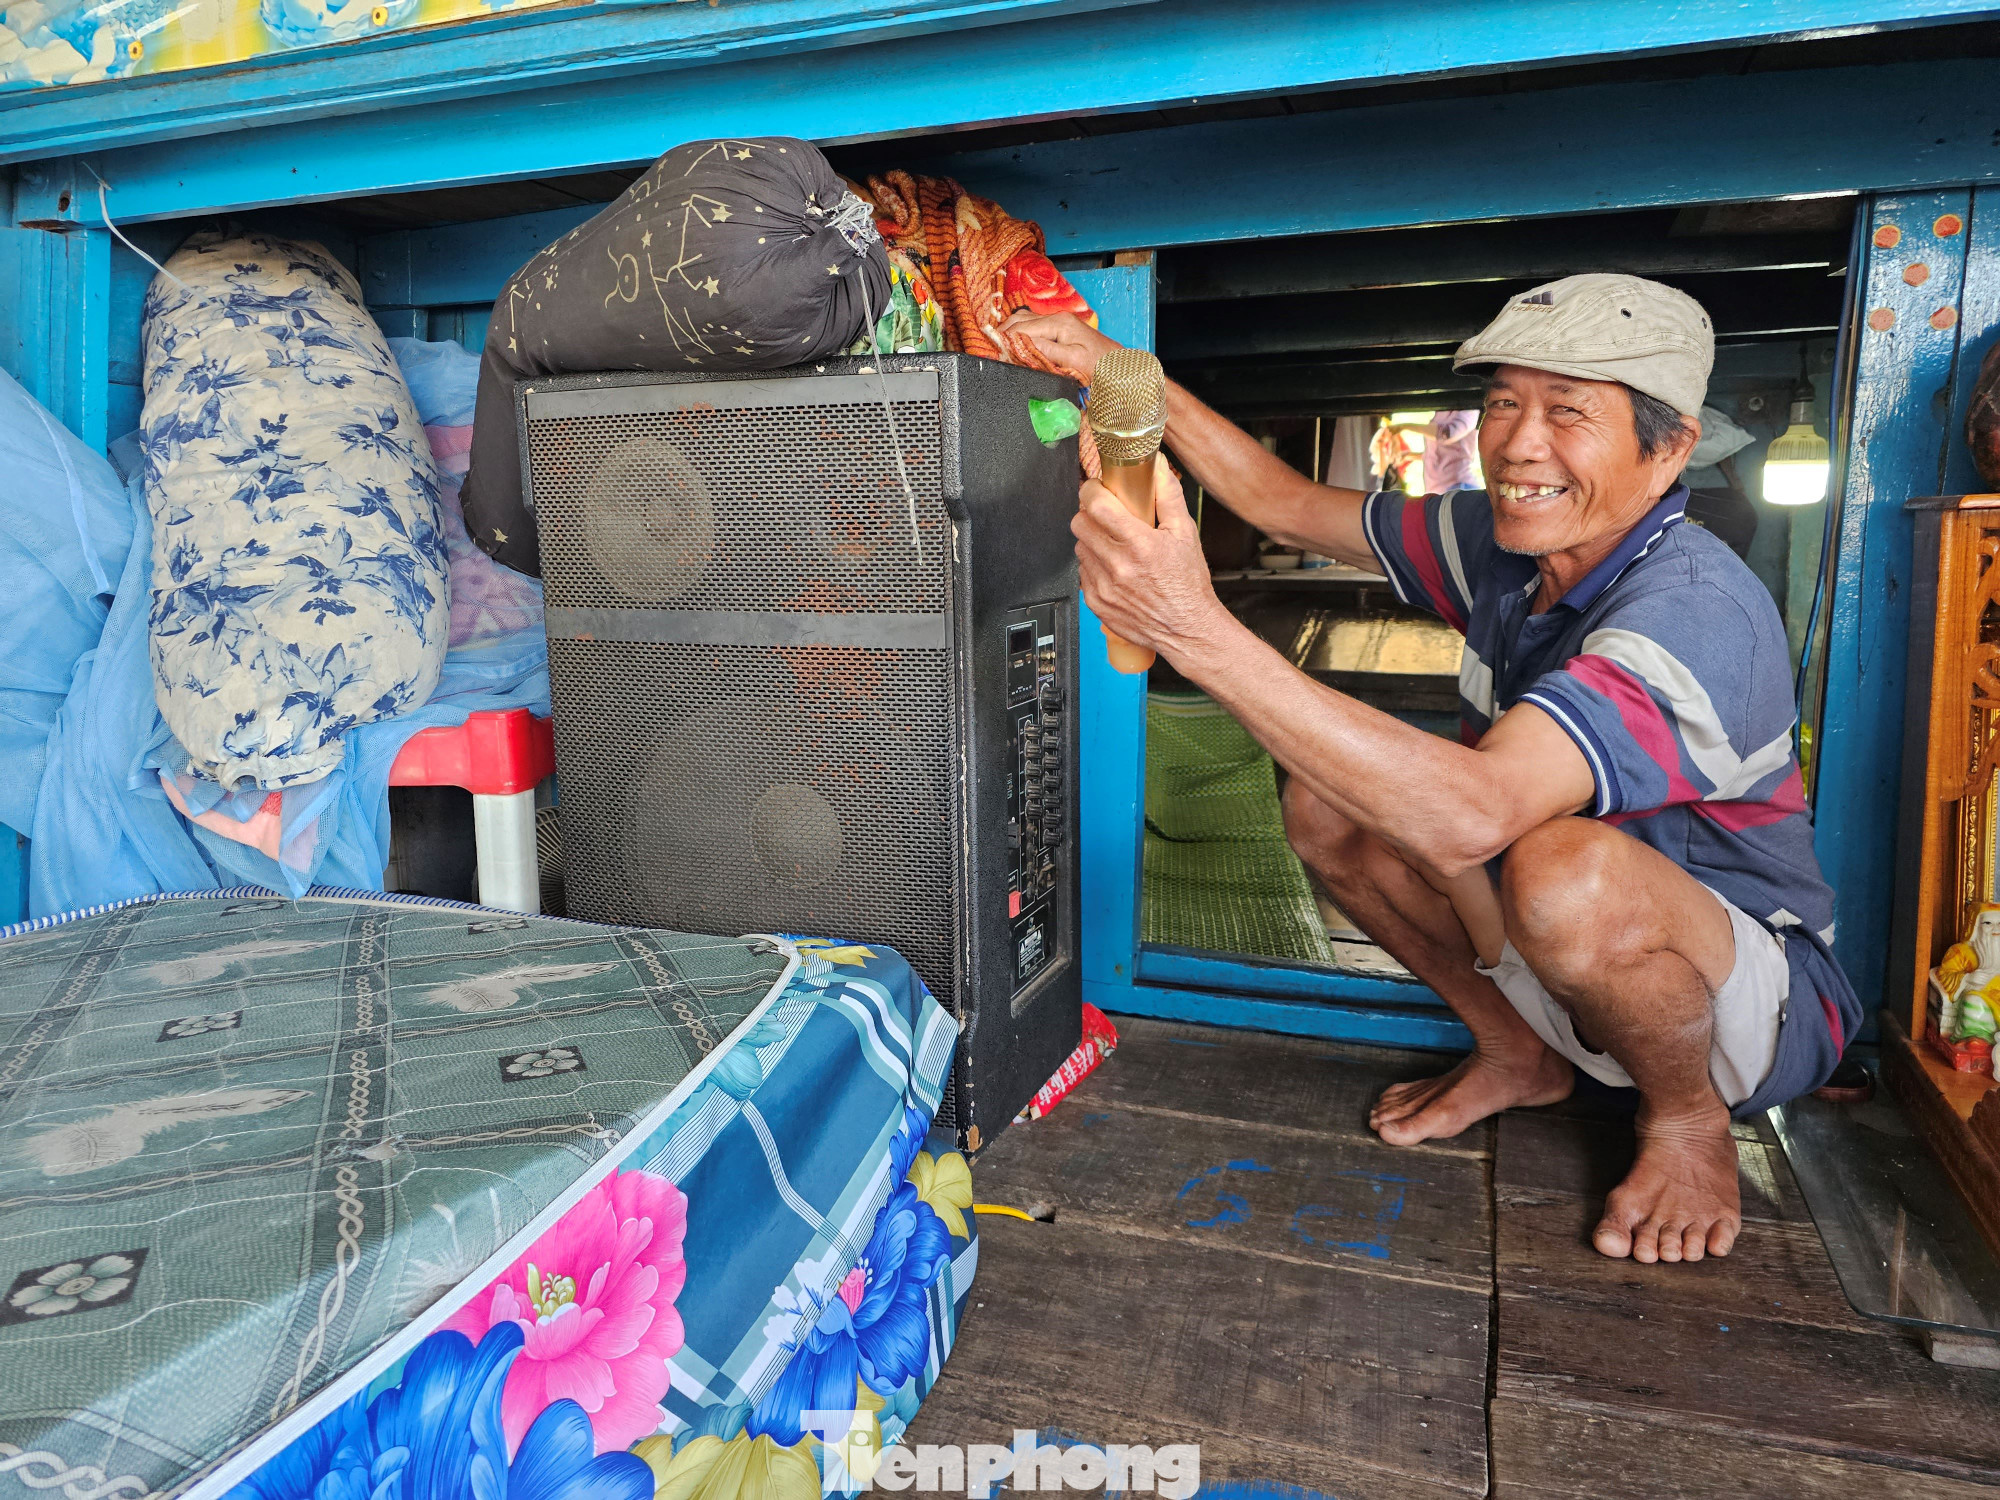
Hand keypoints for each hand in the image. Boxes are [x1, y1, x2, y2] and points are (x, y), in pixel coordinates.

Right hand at [1000, 311, 1119, 384]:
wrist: (1121, 366)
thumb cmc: (1100, 365)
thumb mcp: (1073, 361)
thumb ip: (1045, 351)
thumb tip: (1019, 345)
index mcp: (1058, 323)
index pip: (1021, 328)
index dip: (1003, 339)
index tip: (990, 351)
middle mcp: (1056, 318)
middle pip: (1019, 320)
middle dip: (1002, 333)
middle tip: (988, 349)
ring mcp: (1058, 322)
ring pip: (1024, 321)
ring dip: (1009, 333)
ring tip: (996, 347)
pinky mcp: (1059, 330)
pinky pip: (1033, 328)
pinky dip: (1020, 334)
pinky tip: (1014, 345)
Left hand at [1071, 456, 1227, 660]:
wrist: (1186, 628)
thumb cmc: (1187, 584)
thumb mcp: (1185, 533)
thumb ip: (1168, 496)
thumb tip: (1156, 468)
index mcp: (1139, 545)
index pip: (1097, 506)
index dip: (1092, 490)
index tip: (1097, 488)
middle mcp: (1117, 566)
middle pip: (1080, 524)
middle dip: (1089, 514)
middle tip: (1104, 515)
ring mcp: (1103, 587)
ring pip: (1079, 548)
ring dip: (1091, 540)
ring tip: (1113, 544)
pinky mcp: (1095, 603)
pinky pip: (1082, 573)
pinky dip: (1093, 566)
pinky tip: (1113, 568)